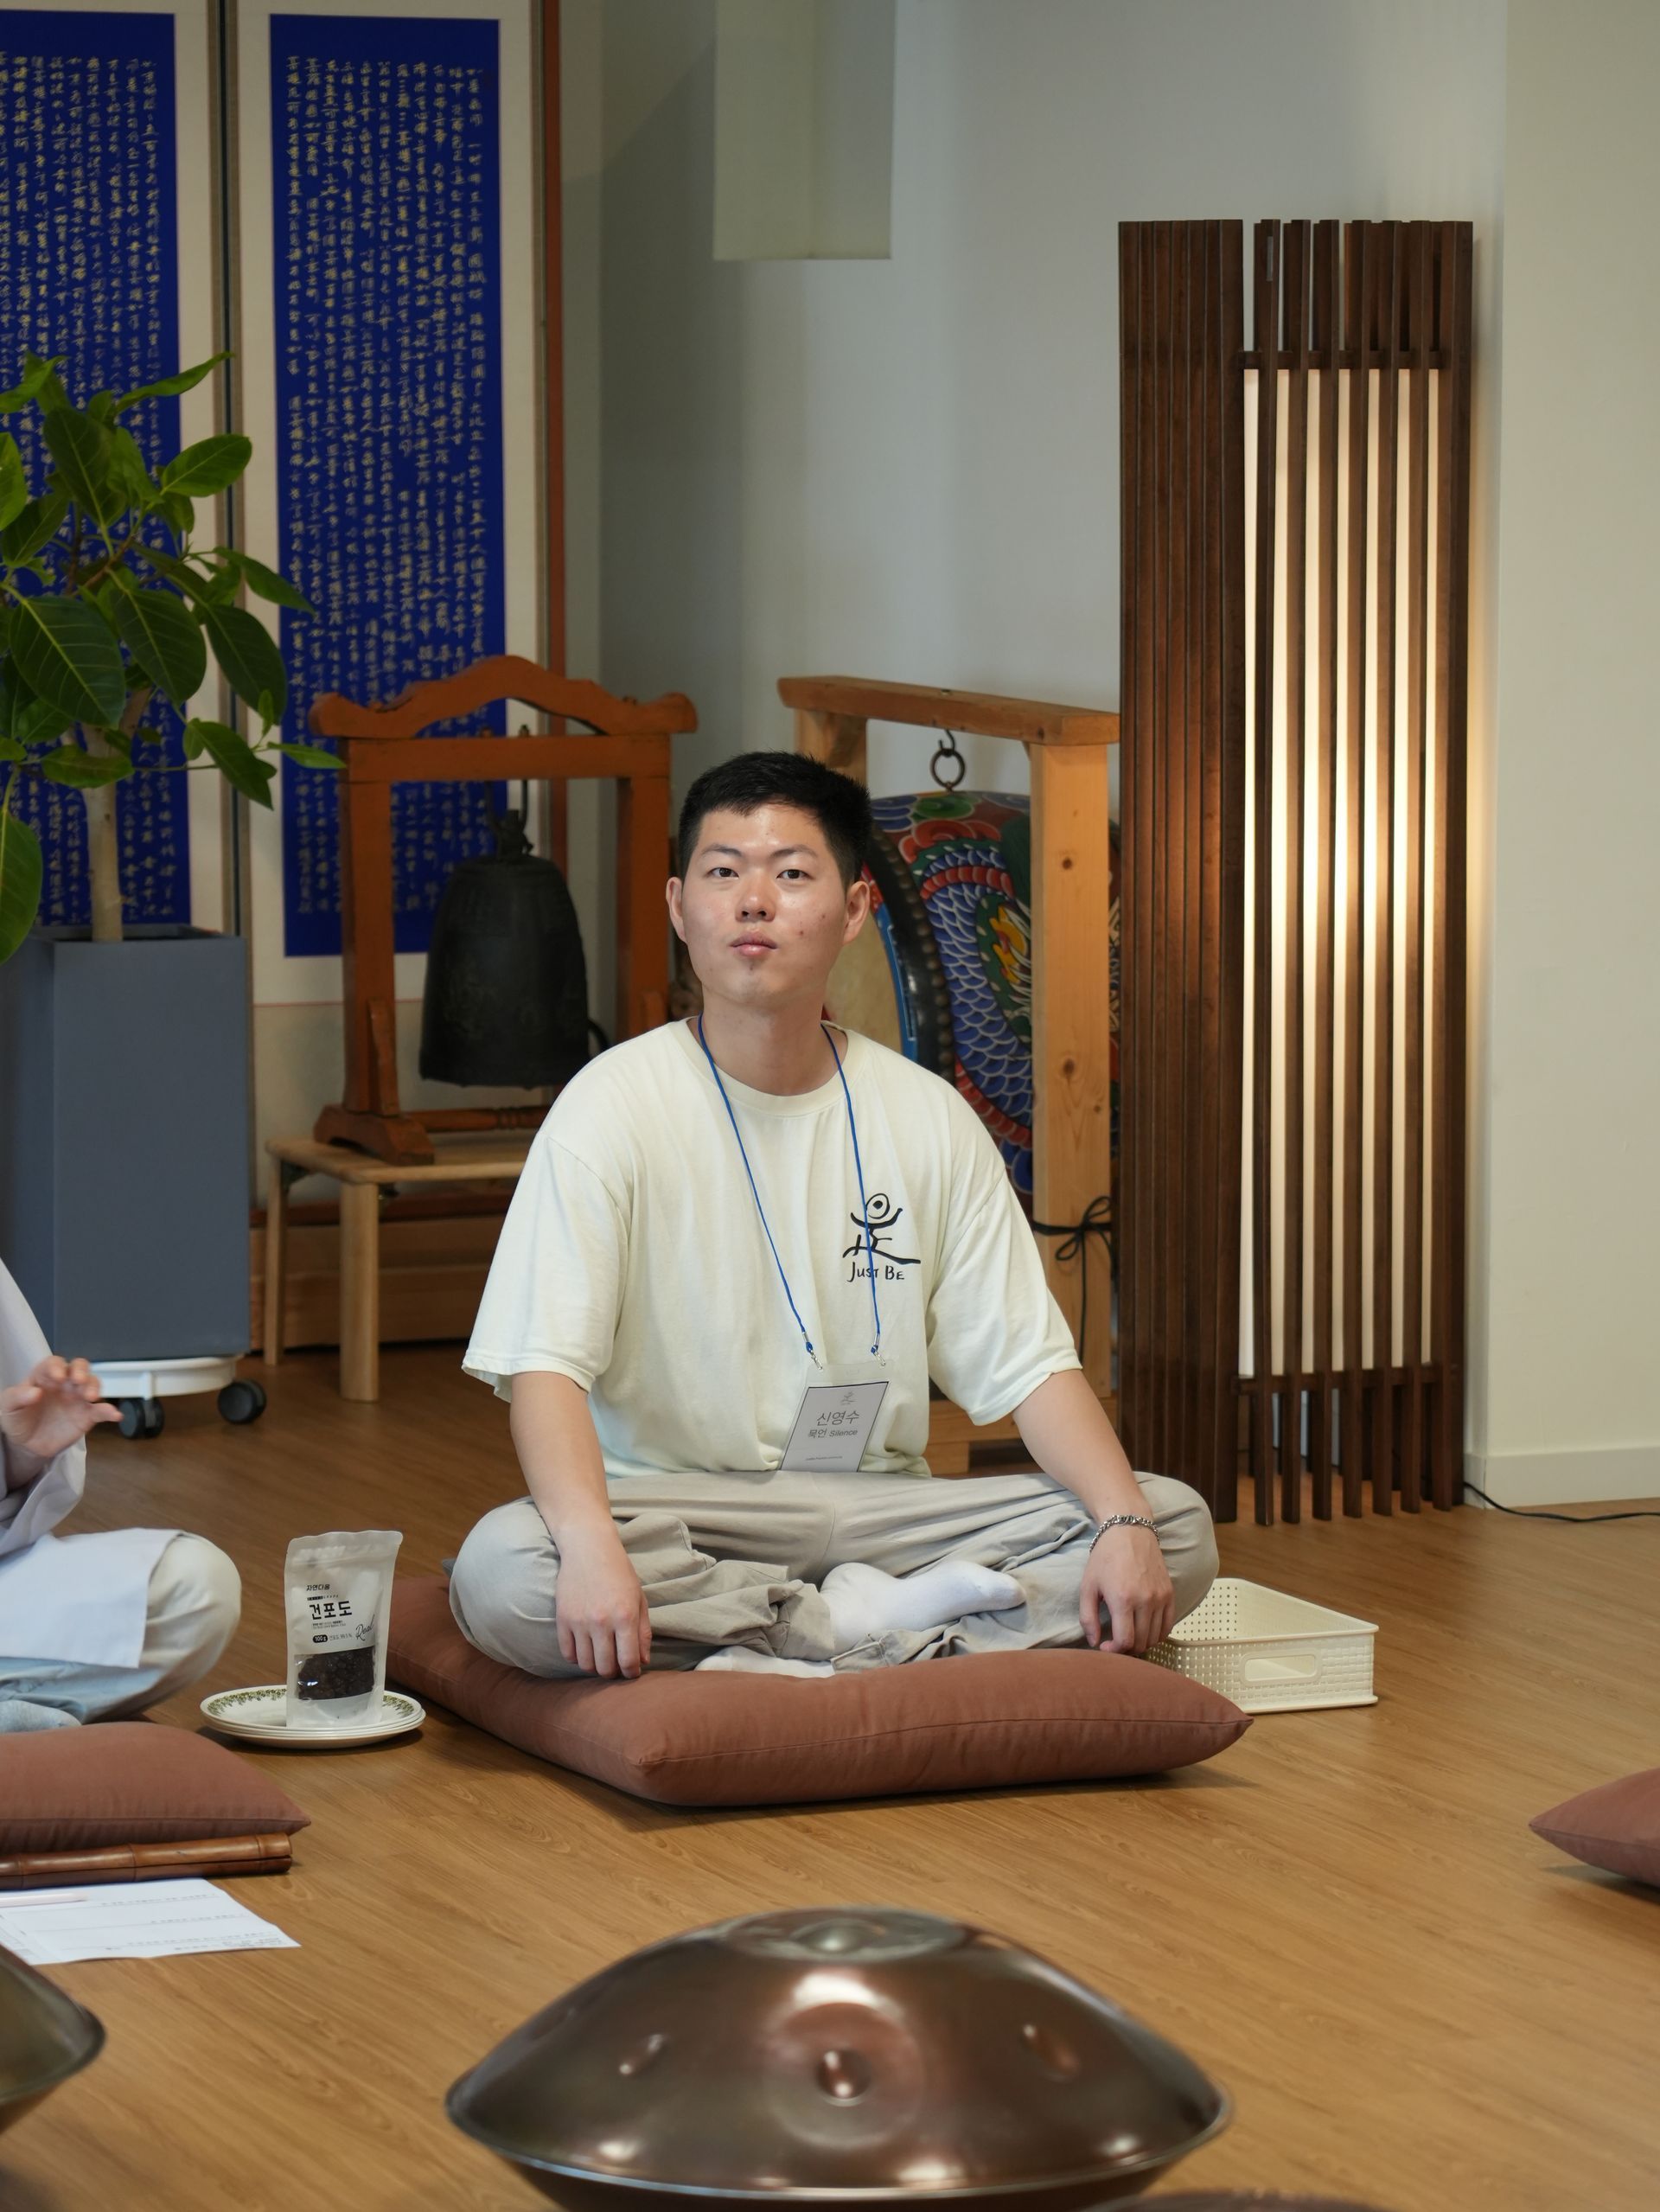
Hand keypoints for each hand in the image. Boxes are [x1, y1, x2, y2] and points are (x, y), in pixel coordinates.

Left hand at [0, 1356, 120, 1476]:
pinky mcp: (87, 1416)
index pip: (54, 1363)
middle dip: (81, 1371)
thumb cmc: (17, 1419)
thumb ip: (17, 1397)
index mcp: (45, 1377)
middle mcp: (64, 1383)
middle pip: (79, 1367)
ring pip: (92, 1384)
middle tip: (78, 1381)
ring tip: (91, 1397)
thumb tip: (35, 1392)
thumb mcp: (8, 1407)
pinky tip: (115, 1415)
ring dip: (95, 1387)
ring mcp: (77, 1398)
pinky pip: (101, 1411)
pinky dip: (110, 1411)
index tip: (57, 1378)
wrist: (27, 1445)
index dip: (57, 1367)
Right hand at [555, 1533, 651, 1679]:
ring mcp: (579, 1622)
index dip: (632, 1673)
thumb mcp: (639, 1599)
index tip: (632, 1672)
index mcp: (625, 1617)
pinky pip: (567, 1653)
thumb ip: (643, 1632)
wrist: (589, 1549)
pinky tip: (585, 1649)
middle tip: (616, 1666)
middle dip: (613, 1673)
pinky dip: (577, 1658)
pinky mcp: (562, 1619)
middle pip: (605, 1668)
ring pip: (585, 1664)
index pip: (628, 1661)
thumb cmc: (619, 1573)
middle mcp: (602, 1622)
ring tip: (600, 1658)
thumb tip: (643, 1662)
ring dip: (595, 1667)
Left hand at [1080, 1523, 1173, 1656]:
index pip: (1126, 1642)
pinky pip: (1168, 1625)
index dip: (1114, 1651)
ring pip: (1155, 1637)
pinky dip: (1157, 1634)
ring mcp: (1160, 1597)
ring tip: (1129, 1635)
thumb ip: (1088, 1617)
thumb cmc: (1105, 1558)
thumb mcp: (1087, 1586)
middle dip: (1127, 1648)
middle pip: (1141, 1642)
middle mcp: (1145, 1600)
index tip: (1105, 1646)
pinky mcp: (1170, 1593)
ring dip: (1142, 1643)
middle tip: (1115, 1642)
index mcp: (1123, 1599)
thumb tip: (1094, 1642)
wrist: (1129, 1531)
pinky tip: (1145, 1630)